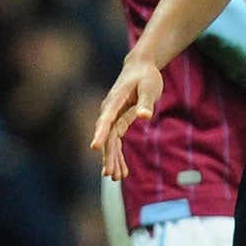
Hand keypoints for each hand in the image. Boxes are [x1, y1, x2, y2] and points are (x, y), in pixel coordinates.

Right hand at [91, 56, 163, 179]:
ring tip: (116, 177)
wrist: (140, 68)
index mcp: (115, 100)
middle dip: (108, 155)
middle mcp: (110, 110)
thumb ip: (146, 101)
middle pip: (106, 135)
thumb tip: (145, 116)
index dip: (100, 133)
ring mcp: (112, 117)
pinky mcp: (118, 121)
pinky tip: (122, 171)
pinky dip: (118, 155)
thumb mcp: (149, 86)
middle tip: (110, 174)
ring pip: (110, 141)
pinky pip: (115, 141)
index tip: (95, 147)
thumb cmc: (146, 76)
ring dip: (112, 159)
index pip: (106, 119)